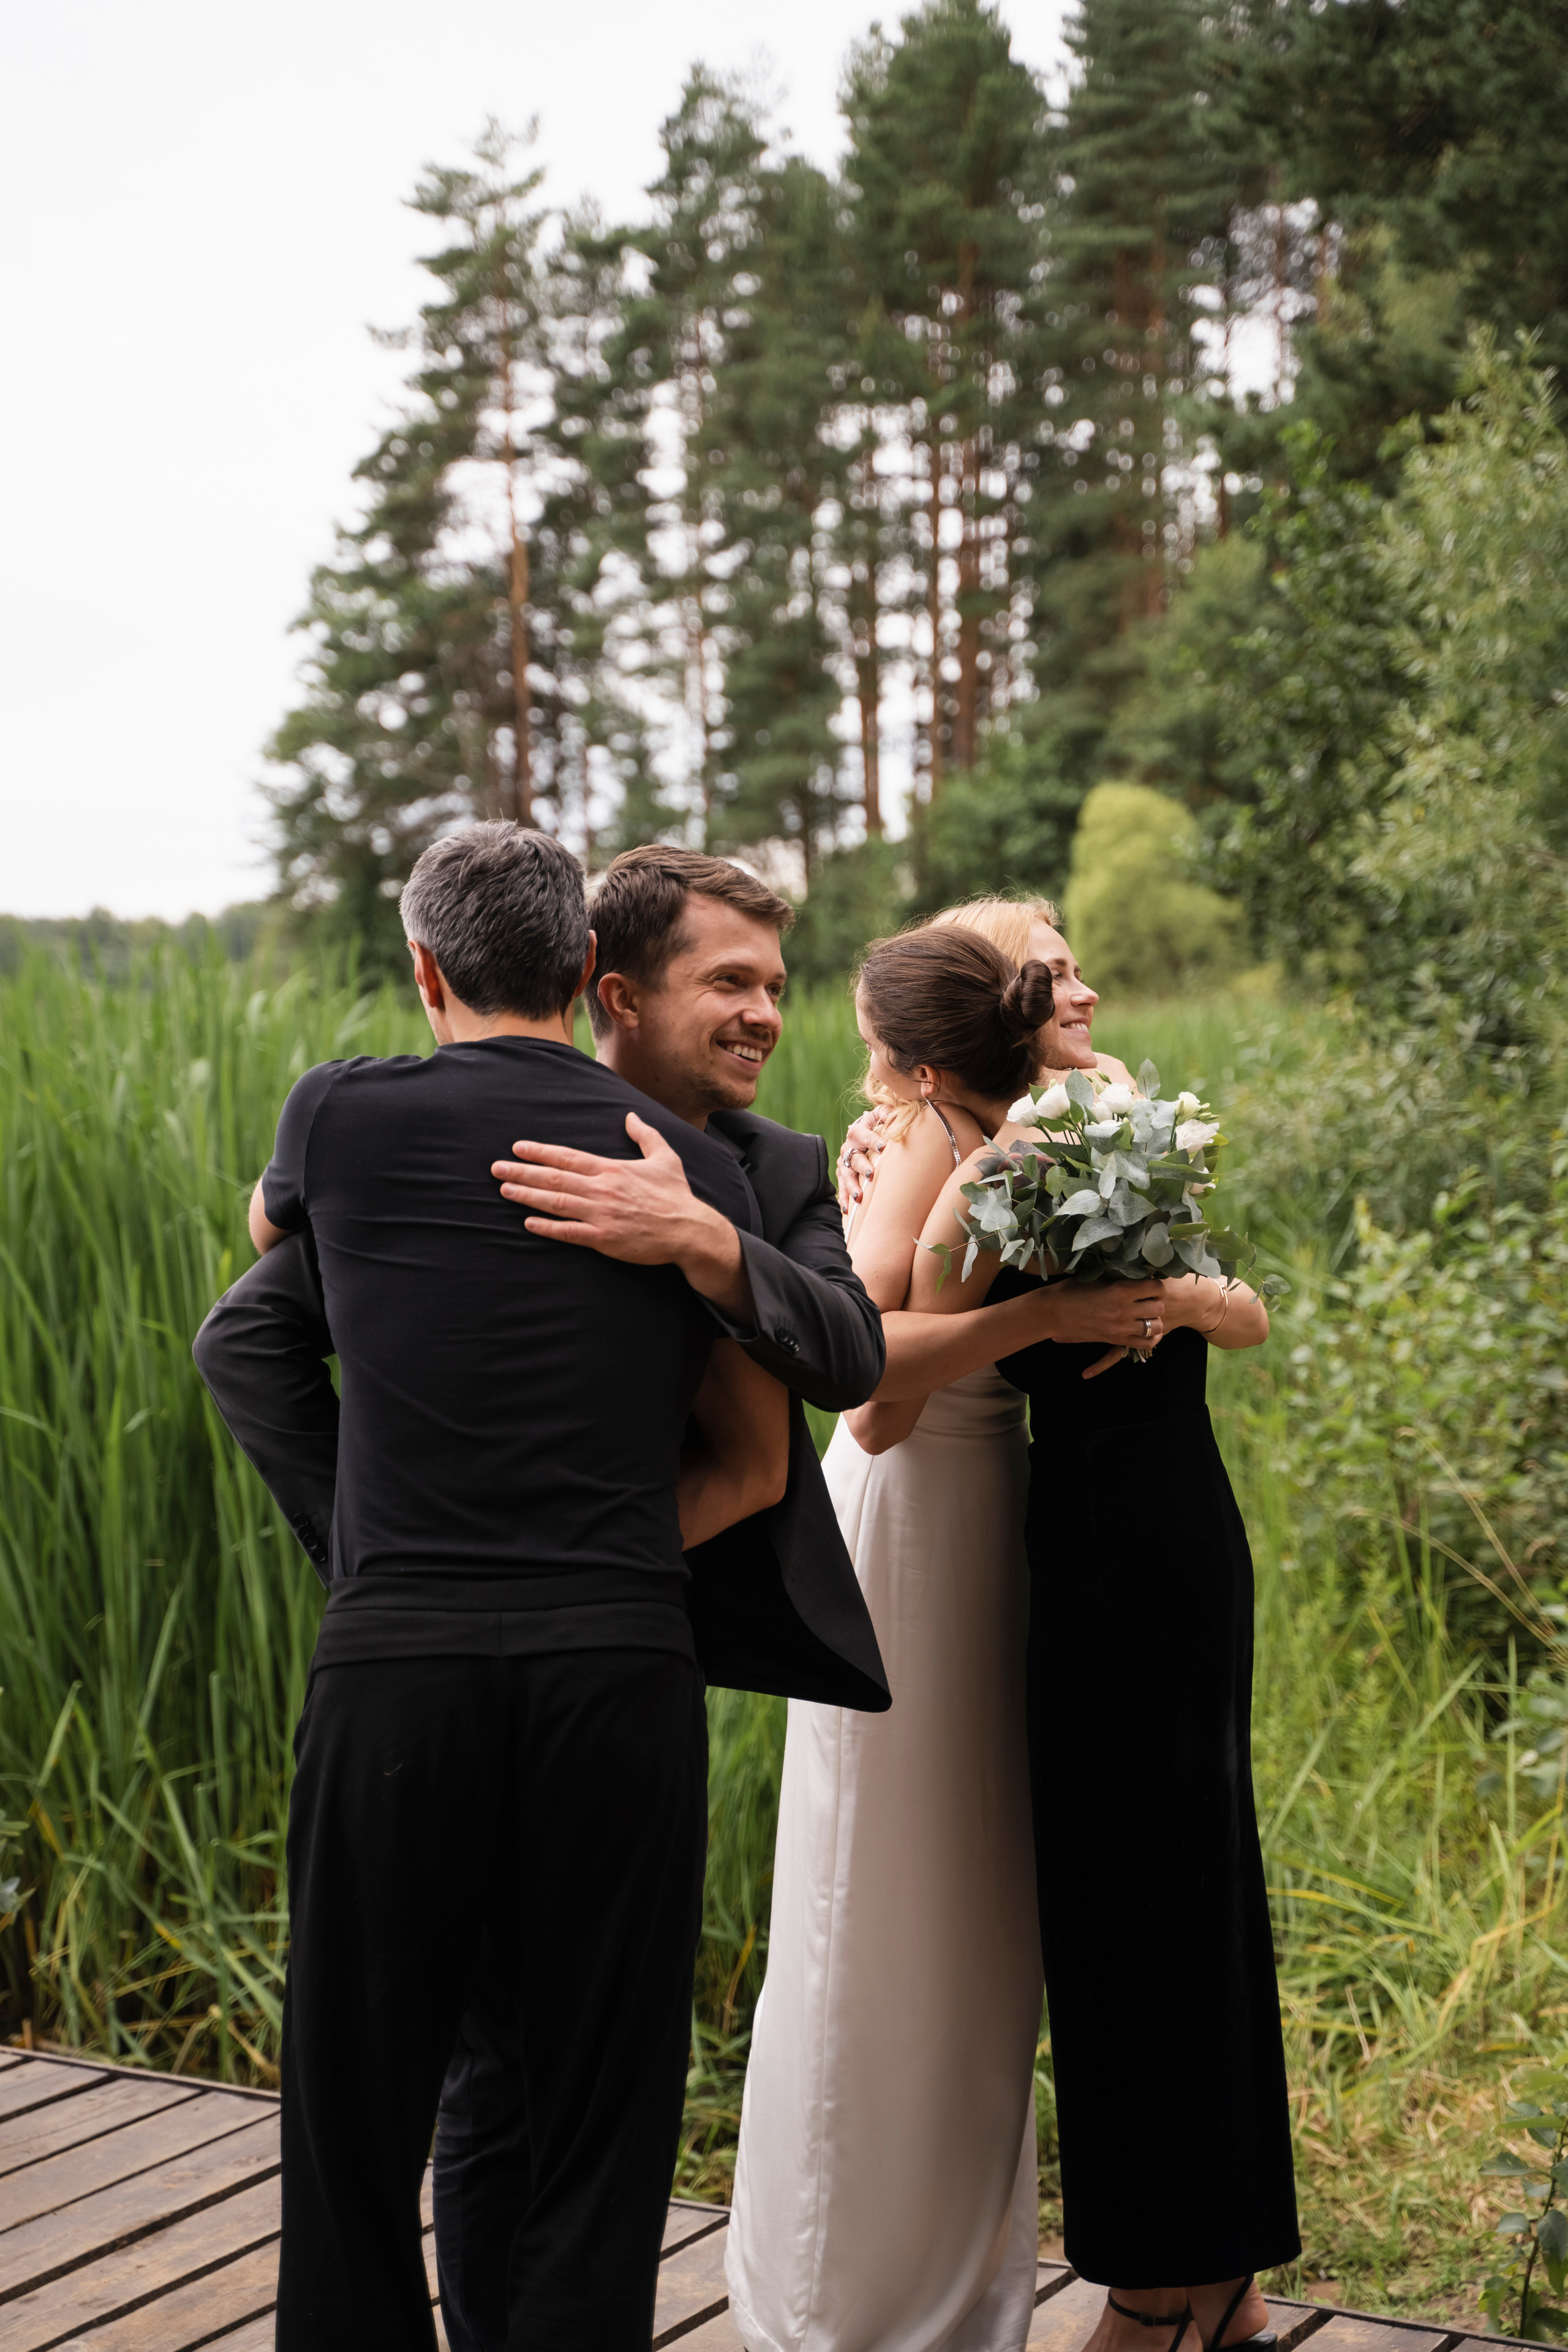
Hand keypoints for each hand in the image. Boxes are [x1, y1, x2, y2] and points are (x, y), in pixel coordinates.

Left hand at [492, 1114, 750, 1315]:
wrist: (689, 1230)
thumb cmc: (676, 1195)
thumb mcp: (665, 1157)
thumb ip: (645, 1135)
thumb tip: (630, 1116)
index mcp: (612, 1169)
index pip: (569, 1157)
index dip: (541, 1152)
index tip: (518, 1147)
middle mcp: (602, 1190)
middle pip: (555, 1178)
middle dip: (523, 1171)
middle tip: (496, 1168)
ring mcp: (602, 1215)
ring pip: (557, 1203)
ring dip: (528, 1196)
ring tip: (505, 1189)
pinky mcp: (604, 1238)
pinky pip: (570, 1232)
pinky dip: (548, 1228)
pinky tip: (528, 1223)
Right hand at [836, 1106, 889, 1212]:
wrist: (858, 1134)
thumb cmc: (874, 1125)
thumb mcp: (878, 1115)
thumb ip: (885, 1112)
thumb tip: (893, 1114)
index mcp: (858, 1131)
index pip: (866, 1135)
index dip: (875, 1141)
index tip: (884, 1147)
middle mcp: (848, 1147)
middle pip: (855, 1158)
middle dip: (863, 1167)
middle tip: (871, 1174)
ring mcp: (844, 1162)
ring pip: (846, 1175)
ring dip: (852, 1186)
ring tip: (859, 1197)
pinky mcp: (842, 1174)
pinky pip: (841, 1188)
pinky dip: (843, 1199)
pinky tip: (847, 1210)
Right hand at [1039, 1279, 1166, 1381]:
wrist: (1054, 1312)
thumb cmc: (1072, 1290)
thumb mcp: (1098, 1277)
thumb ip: (1120, 1277)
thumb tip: (1139, 1272)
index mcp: (1120, 1290)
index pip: (1156, 1287)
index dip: (1156, 1285)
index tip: (1149, 1285)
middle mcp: (1124, 1310)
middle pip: (1159, 1307)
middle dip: (1156, 1302)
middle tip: (1147, 1299)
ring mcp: (1121, 1328)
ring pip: (1156, 1326)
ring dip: (1154, 1319)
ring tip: (1145, 1315)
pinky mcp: (1116, 1340)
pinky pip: (1146, 1343)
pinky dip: (1151, 1337)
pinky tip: (1145, 1330)